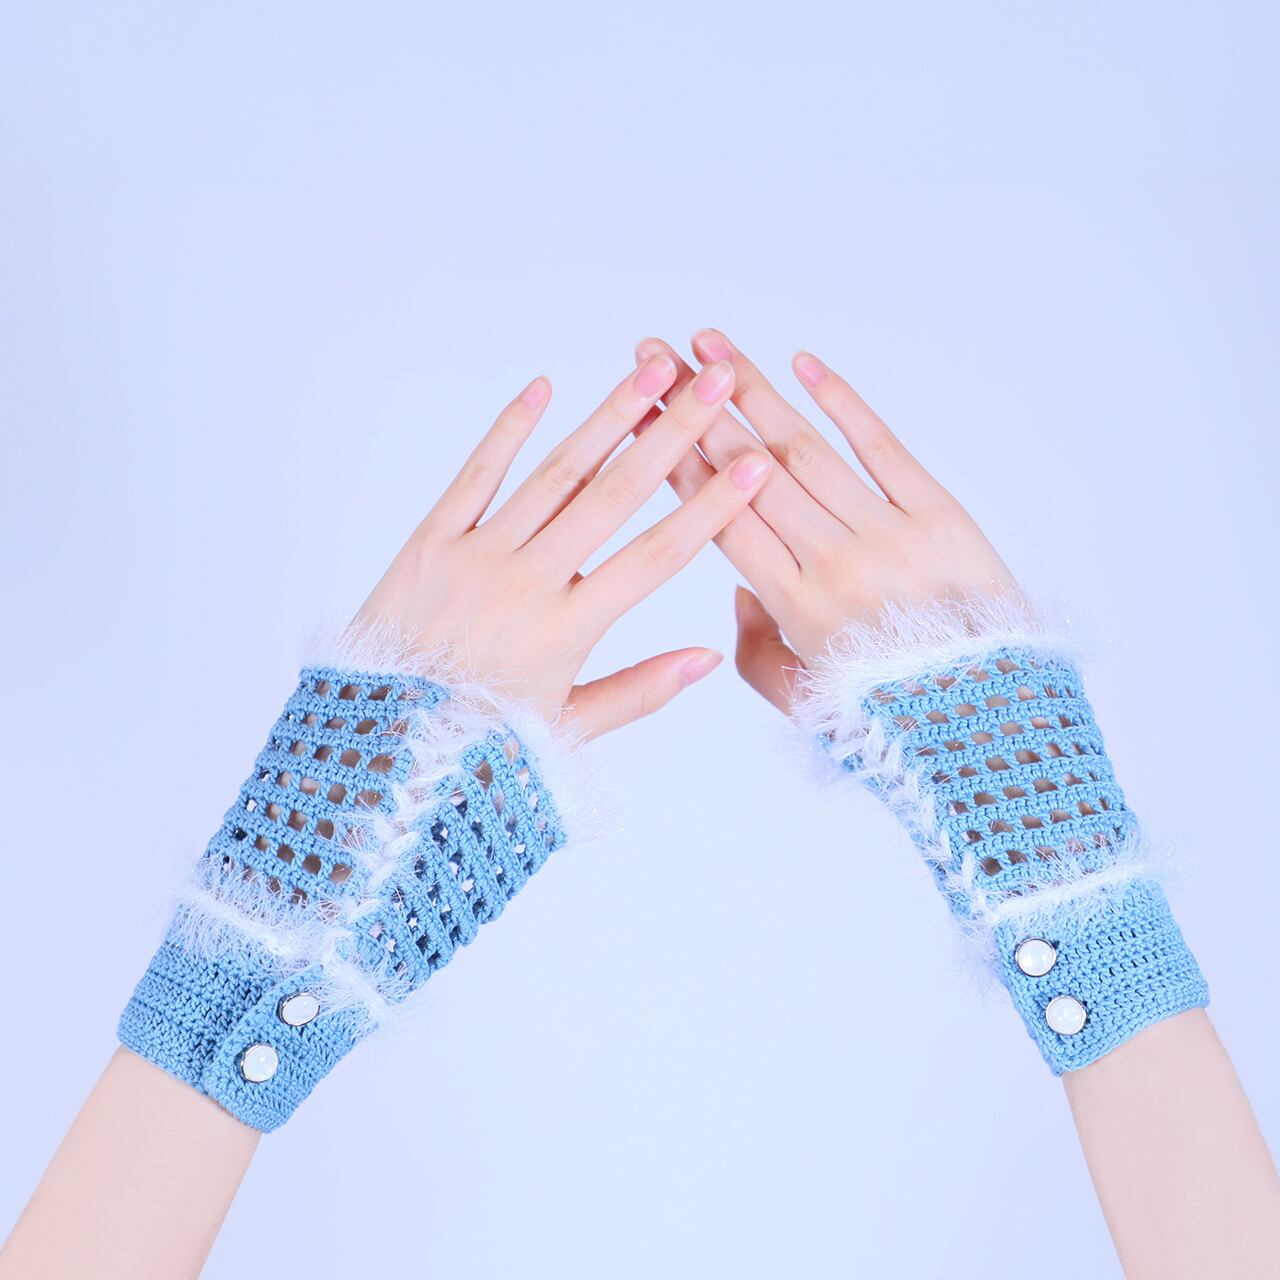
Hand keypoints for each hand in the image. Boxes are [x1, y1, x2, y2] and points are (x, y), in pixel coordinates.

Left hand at [357, 354, 770, 736]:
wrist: (379, 742)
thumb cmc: (479, 740)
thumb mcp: (566, 729)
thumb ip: (640, 692)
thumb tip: (708, 658)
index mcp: (568, 629)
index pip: (657, 556)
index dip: (711, 507)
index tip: (753, 465)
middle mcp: (528, 581)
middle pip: (615, 495)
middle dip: (673, 434)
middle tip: (715, 383)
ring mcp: (477, 555)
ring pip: (555, 473)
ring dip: (607, 416)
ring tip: (650, 368)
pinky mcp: (429, 542)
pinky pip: (475, 476)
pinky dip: (507, 430)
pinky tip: (542, 387)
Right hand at [633, 330, 1013, 709]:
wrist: (991, 722)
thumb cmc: (888, 716)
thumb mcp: (800, 700)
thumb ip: (753, 648)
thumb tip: (739, 588)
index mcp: (795, 607)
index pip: (722, 519)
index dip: (678, 462)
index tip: (646, 419)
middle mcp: (834, 562)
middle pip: (751, 471)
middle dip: (697, 409)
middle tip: (658, 358)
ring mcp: (888, 534)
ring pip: (806, 448)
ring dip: (753, 390)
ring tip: (713, 345)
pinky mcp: (940, 515)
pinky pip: (883, 447)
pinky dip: (843, 401)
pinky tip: (804, 363)